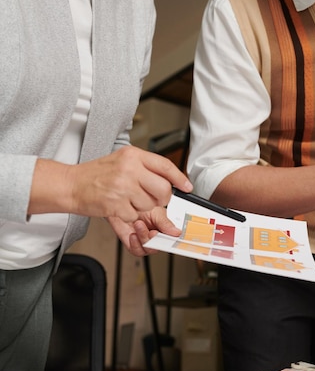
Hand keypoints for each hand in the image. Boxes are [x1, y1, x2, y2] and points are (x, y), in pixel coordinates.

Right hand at [66, 146, 191, 220]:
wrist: (71, 184)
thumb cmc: (96, 174)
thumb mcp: (122, 160)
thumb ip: (145, 167)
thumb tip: (170, 179)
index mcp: (133, 155)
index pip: (165, 166)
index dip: (180, 178)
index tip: (187, 187)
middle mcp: (129, 169)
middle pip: (163, 189)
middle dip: (161, 198)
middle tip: (152, 198)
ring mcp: (122, 187)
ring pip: (150, 204)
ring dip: (143, 207)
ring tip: (128, 199)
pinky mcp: (115, 204)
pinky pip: (134, 215)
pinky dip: (129, 215)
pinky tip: (118, 205)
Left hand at [108, 207, 180, 256]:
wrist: (122, 204)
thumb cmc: (140, 206)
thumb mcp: (156, 211)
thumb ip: (165, 223)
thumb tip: (177, 232)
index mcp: (166, 229)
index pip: (174, 239)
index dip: (174, 241)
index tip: (172, 238)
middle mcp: (156, 237)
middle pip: (161, 247)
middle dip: (156, 240)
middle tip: (153, 232)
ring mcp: (145, 241)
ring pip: (149, 249)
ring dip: (144, 239)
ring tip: (139, 225)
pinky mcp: (133, 244)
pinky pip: (137, 251)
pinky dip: (135, 244)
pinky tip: (133, 234)